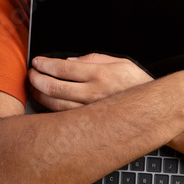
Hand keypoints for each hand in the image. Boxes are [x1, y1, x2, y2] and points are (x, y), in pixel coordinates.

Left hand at [29, 53, 153, 110]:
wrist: (153, 110)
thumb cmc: (137, 84)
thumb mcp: (121, 62)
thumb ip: (94, 59)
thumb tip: (70, 62)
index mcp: (99, 75)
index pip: (63, 68)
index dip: (45, 65)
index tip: (37, 62)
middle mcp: (92, 94)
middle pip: (54, 87)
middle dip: (37, 79)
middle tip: (30, 74)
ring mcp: (89, 112)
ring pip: (55, 105)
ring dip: (39, 95)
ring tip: (33, 87)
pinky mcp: (90, 124)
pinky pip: (63, 118)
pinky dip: (50, 110)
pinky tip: (44, 104)